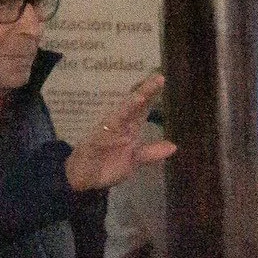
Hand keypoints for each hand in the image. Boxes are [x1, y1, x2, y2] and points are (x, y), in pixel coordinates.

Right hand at [65, 73, 175, 191]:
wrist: (83, 178)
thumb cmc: (108, 164)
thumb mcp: (134, 160)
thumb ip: (152, 152)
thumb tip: (173, 146)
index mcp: (128, 128)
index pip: (141, 108)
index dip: (151, 95)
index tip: (161, 79)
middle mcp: (117, 126)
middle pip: (131, 106)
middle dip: (144, 92)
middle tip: (158, 78)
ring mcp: (104, 134)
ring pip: (117, 118)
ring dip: (127, 107)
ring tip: (140, 97)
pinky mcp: (92, 145)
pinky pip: (101, 139)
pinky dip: (109, 136)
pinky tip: (119, 134)